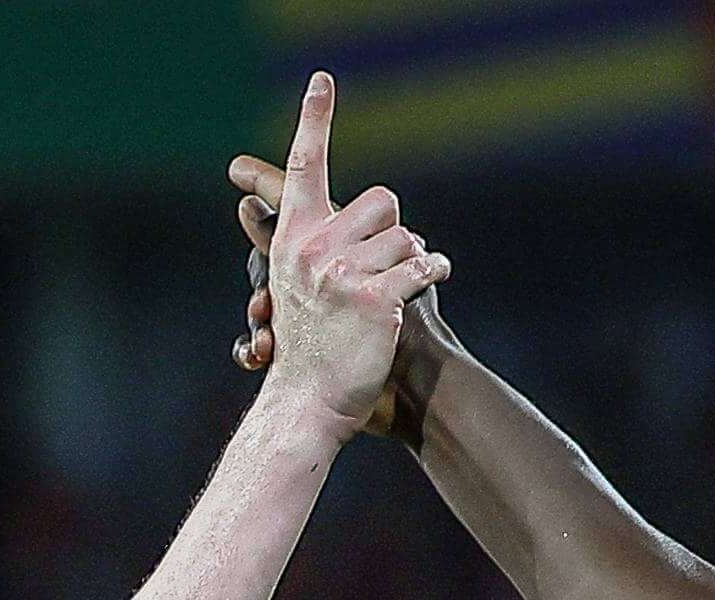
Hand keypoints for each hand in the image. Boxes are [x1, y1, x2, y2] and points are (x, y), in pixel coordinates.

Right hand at [230, 75, 447, 436]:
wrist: (311, 403)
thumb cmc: (309, 348)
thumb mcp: (293, 287)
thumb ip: (306, 244)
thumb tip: (281, 214)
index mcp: (295, 239)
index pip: (305, 168)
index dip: (314, 121)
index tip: (322, 81)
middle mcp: (314, 249)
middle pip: (382, 202)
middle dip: (393, 230)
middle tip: (385, 264)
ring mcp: (343, 274)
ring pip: (406, 237)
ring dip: (412, 261)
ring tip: (397, 292)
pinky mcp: (375, 300)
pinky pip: (421, 266)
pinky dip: (434, 273)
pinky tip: (434, 281)